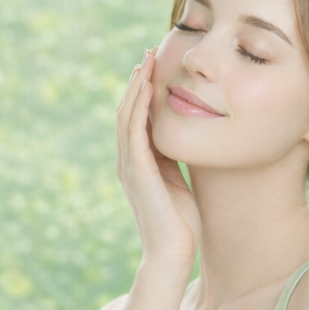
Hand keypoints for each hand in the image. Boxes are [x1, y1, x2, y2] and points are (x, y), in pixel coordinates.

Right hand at [116, 50, 200, 269]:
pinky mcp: (137, 170)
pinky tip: (147, 86)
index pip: (136, 118)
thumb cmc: (181, 224)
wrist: (173, 254)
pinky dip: (138, 105)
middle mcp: (127, 160)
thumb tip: (180, 141)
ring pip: (127, 115)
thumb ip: (171, 161)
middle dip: (137, 81)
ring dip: (136, 86)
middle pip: (127, 110)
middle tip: (148, 55)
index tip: (154, 68)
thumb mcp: (176, 181)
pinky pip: (134, 130)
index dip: (142, 92)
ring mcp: (129, 165)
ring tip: (146, 62)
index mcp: (137, 163)